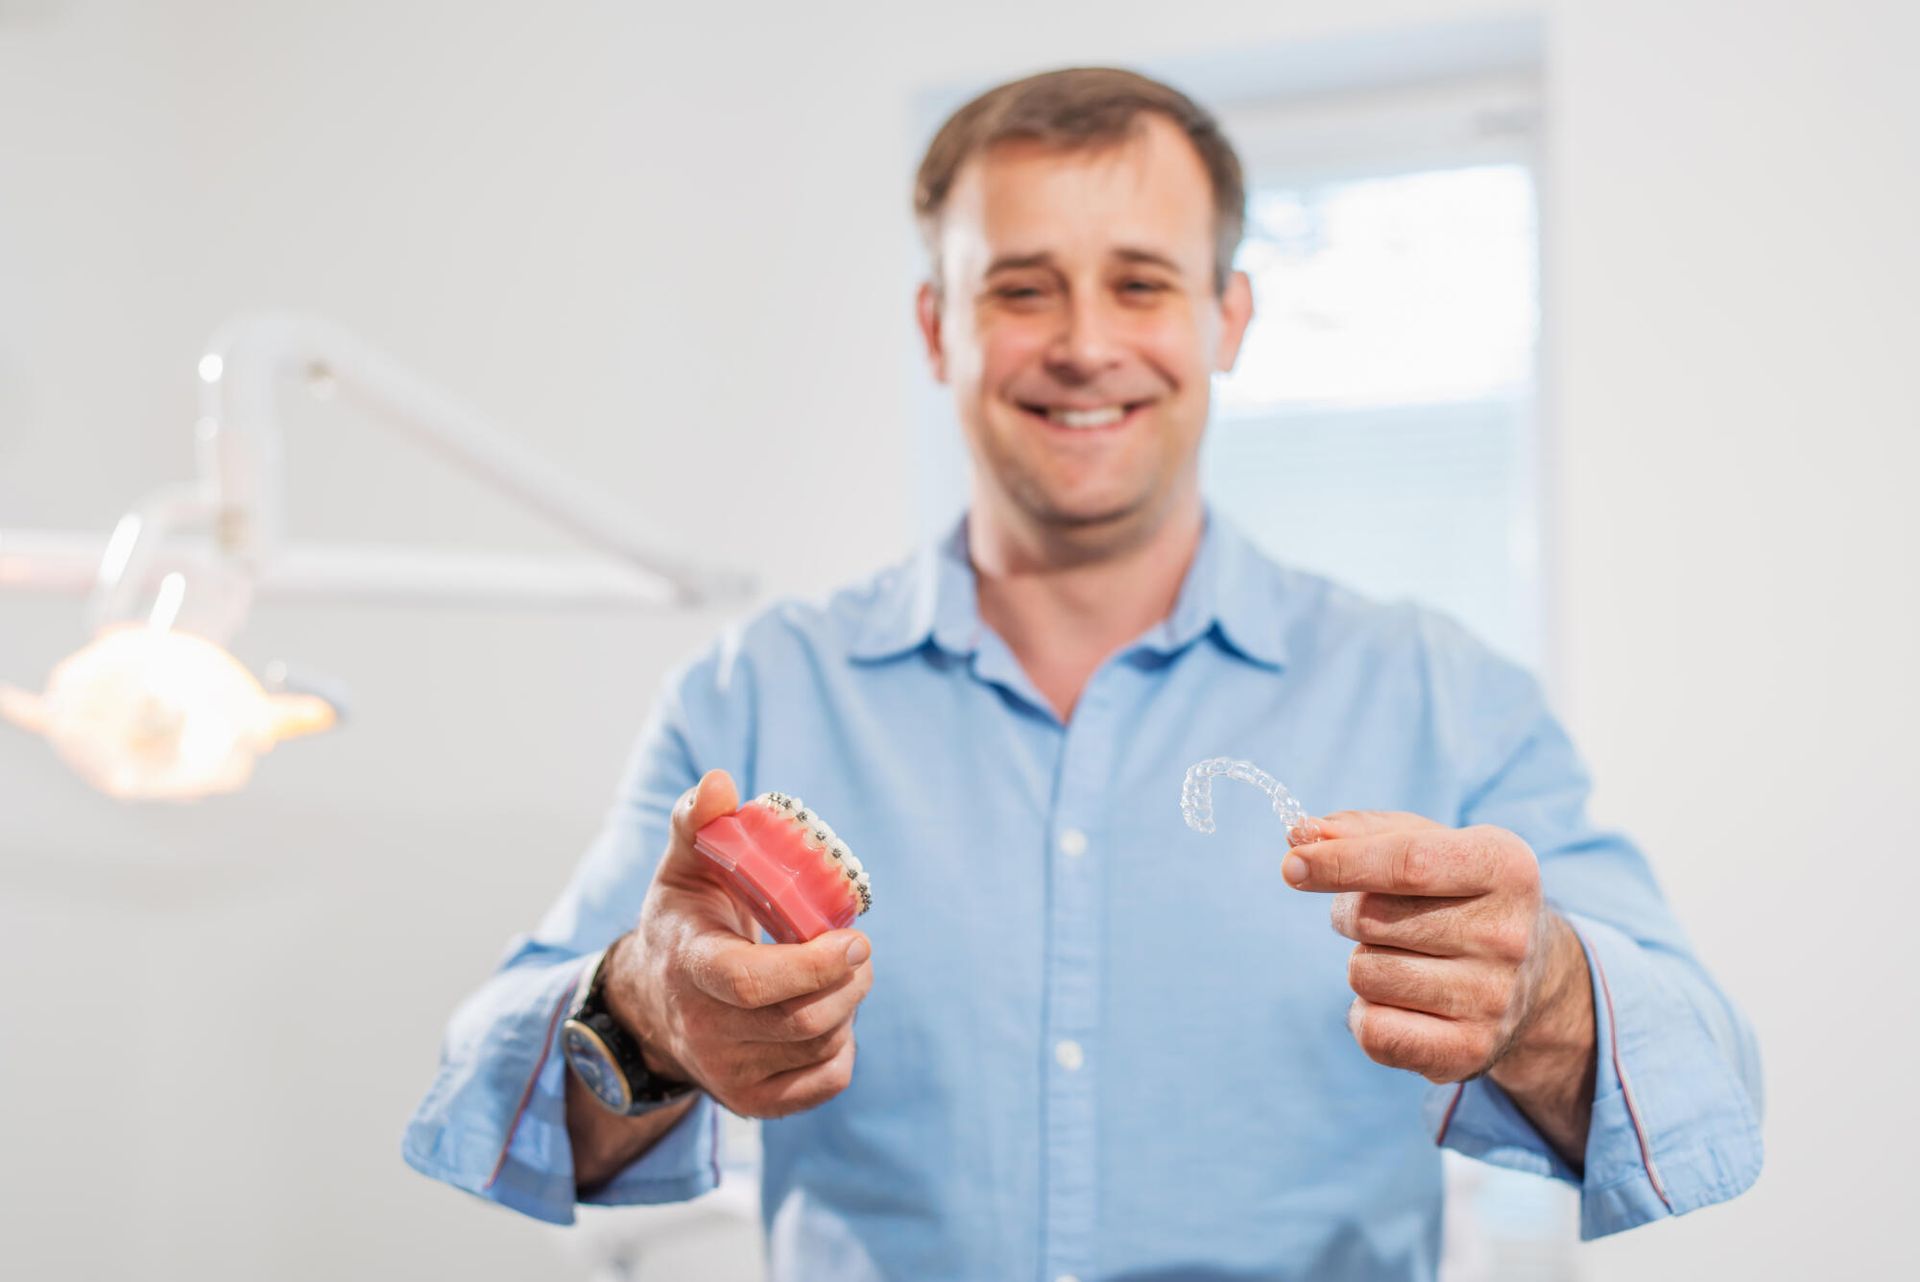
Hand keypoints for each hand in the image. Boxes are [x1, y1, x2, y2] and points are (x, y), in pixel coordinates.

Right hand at [604, 769, 873, 1119]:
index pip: (750, 983)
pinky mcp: (753, 1103)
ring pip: (819, 1045)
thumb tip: (721, 782)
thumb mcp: (684, 867)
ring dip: (848, 1004)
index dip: (811, 966)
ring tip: (842, 972)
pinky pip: (826, 1082)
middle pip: (801, 1018)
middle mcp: (705, 1031)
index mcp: (690, 968)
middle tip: (857, 946)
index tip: (852, 938)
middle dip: (848, 979)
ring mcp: (728, 1074)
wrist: (654, 1004)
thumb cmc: (685, 922)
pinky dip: (843, 1047)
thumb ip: (700, 822)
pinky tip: (830, 1013)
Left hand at [1280, 811, 1582, 1089]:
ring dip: (1362, 963)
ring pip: (1365, 974)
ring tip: (1401, 958)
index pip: (1408, 863)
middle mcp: (1508, 934)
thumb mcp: (1424, 843)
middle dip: (1350, 913)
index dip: (1340, 863)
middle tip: (1376, 917)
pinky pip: (1374, 1031)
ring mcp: (1494, 998)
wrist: (1527, 978)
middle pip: (1373, 918)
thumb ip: (1359, 831)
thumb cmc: (1455, 894)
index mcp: (1504, 867)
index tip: (1292, 864)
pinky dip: (1366, 1015)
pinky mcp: (1471, 1050)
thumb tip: (1301, 834)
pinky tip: (1400, 1003)